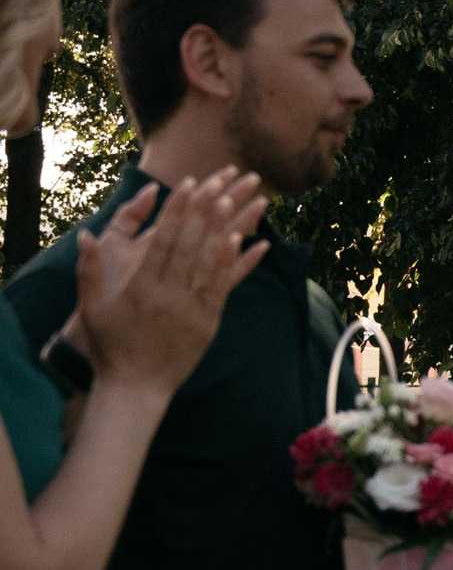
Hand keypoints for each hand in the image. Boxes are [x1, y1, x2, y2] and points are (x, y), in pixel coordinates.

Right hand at [76, 168, 268, 394]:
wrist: (136, 386)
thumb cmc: (110, 345)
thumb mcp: (91, 307)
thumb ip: (88, 269)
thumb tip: (86, 234)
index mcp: (141, 288)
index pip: (162, 240)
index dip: (177, 210)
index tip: (187, 184)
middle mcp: (169, 295)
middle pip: (190, 245)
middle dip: (204, 211)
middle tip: (218, 182)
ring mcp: (192, 309)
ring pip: (211, 262)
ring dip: (225, 229)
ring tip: (236, 202)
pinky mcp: (209, 322)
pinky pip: (226, 287)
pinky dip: (238, 263)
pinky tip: (249, 242)